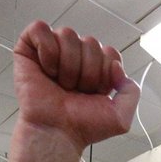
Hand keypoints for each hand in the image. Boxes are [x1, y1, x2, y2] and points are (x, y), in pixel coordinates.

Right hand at [13, 21, 139, 155]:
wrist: (58, 132)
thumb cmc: (82, 127)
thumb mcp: (121, 117)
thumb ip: (132, 91)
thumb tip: (116, 66)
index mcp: (95, 69)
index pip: (110, 51)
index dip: (105, 71)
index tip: (97, 91)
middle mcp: (74, 58)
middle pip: (91, 42)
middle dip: (87, 71)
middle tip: (76, 91)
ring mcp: (52, 52)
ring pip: (67, 34)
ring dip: (68, 64)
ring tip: (62, 84)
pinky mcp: (29, 50)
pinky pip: (40, 28)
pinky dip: (47, 49)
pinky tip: (47, 69)